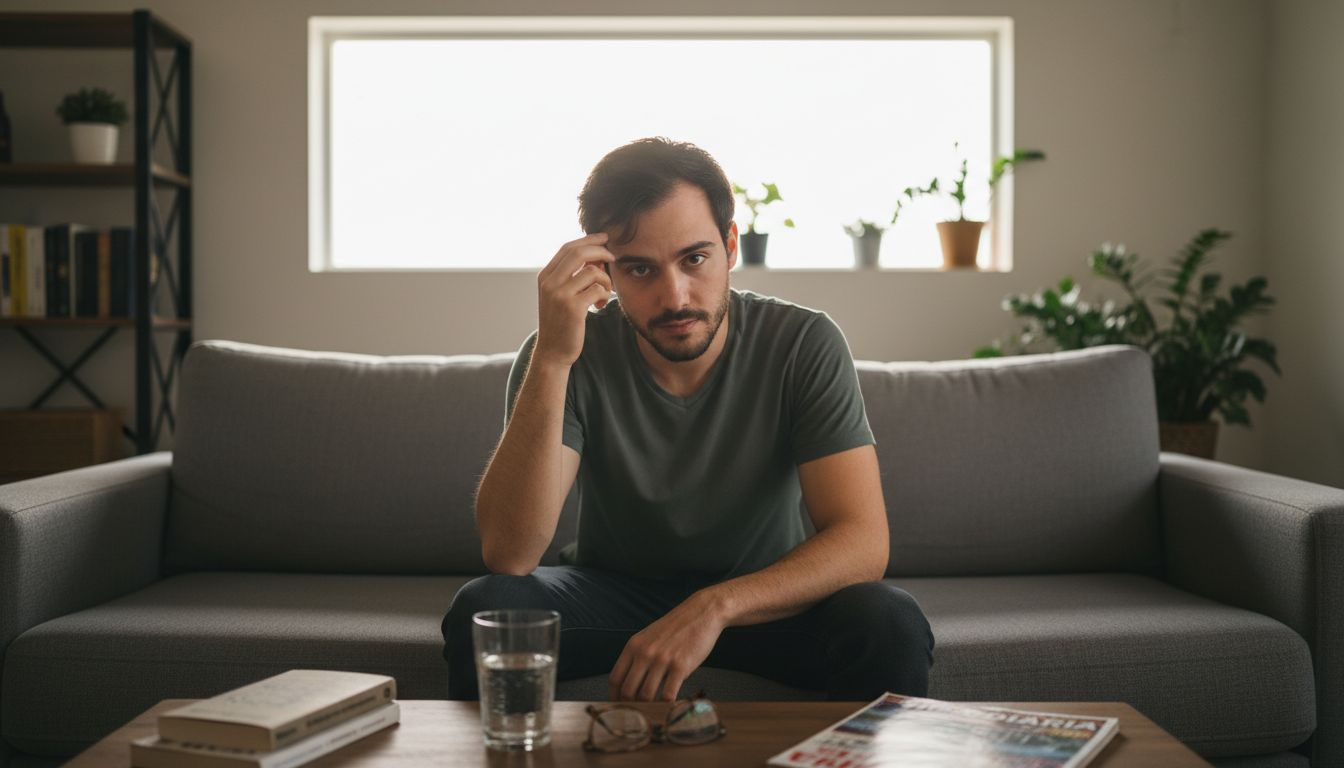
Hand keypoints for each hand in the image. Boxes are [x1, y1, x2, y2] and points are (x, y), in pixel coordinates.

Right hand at [533, 232, 614, 368]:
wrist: (553, 351)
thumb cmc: (561, 322)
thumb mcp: (559, 295)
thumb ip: (572, 276)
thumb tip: (597, 256)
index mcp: (545, 276)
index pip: (568, 248)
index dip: (588, 240)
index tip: (604, 238)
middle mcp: (549, 282)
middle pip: (579, 253)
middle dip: (600, 251)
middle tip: (613, 258)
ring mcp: (559, 294)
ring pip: (591, 271)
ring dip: (605, 279)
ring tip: (605, 293)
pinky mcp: (572, 308)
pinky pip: (597, 289)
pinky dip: (605, 294)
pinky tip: (600, 305)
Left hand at [609, 592, 726, 701]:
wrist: (701, 613)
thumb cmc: (676, 628)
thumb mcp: (649, 637)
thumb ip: (638, 657)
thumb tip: (629, 685)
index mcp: (633, 645)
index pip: (615, 678)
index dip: (614, 697)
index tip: (619, 707)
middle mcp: (644, 653)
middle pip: (627, 690)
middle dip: (630, 706)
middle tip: (638, 714)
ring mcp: (662, 659)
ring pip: (646, 695)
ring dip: (649, 707)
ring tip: (653, 711)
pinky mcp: (681, 666)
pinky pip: (668, 695)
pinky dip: (666, 705)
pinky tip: (669, 706)